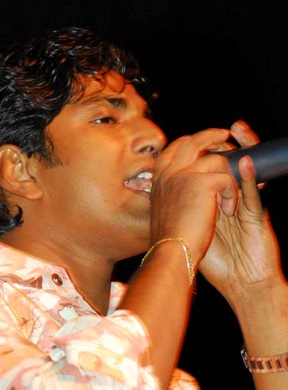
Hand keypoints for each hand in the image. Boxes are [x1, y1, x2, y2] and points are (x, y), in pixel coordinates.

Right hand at [150, 127, 240, 261]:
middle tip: (225, 137)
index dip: (190, 143)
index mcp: (158, 179)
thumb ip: (172, 193)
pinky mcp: (201, 182)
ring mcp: (183, 175)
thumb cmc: (170, 241)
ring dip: (227, 179)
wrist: (172, 252)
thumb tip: (186, 186)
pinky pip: (227, 179)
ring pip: (216, 160)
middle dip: (212, 136)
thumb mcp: (164, 211)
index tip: (204, 145)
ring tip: (227, 201)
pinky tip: (227, 212)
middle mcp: (169, 172)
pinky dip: (231, 196)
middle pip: (193, 141)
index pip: (174, 149)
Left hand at [198, 120, 284, 302]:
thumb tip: (157, 196)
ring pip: (247, 171)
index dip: (207, 151)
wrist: (240, 282)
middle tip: (226, 128)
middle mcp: (232, 197)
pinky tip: (245, 164)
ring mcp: (246, 205)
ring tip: (239, 131)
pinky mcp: (257, 217)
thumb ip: (180, 212)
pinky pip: (254, 194)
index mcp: (215, 198)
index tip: (197, 137)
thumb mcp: (191, 229)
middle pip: (233, 161)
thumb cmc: (215, 260)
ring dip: (246, 149)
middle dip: (229, 142)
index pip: (213, 167)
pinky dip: (250, 178)